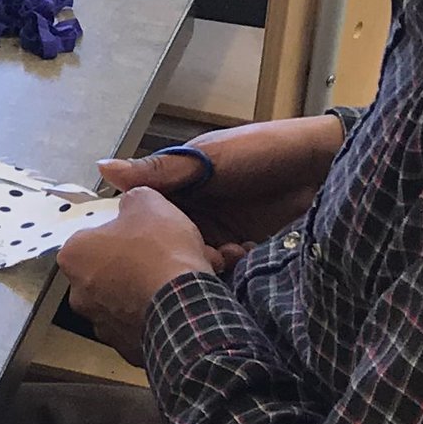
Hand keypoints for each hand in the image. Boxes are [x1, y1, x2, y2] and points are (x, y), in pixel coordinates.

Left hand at [56, 188, 223, 363]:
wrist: (185, 306)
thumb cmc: (160, 254)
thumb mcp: (148, 203)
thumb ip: (133, 197)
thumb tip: (134, 200)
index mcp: (73, 254)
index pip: (93, 236)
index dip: (124, 231)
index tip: (145, 232)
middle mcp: (80, 293)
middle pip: (112, 269)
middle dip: (141, 262)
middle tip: (170, 254)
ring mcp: (103, 324)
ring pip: (130, 297)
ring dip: (153, 287)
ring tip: (185, 277)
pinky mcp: (127, 347)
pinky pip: (145, 323)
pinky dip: (162, 313)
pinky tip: (185, 301)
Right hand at [98, 113, 341, 250]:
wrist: (320, 166)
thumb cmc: (261, 151)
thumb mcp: (207, 160)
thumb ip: (159, 171)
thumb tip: (102, 168)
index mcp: (179, 186)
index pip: (147, 215)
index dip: (141, 234)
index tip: (137, 249)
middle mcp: (195, 212)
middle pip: (170, 244)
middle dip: (175, 255)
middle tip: (186, 261)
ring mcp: (221, 233)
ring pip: (196, 260)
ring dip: (204, 265)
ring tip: (220, 259)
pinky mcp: (246, 251)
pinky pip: (226, 272)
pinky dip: (229, 272)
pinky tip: (239, 263)